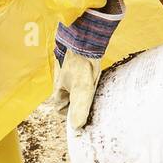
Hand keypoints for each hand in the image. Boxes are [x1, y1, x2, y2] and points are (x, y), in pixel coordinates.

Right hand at [53, 0, 123, 129]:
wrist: (85, 35)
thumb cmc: (80, 62)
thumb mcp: (82, 88)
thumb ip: (79, 107)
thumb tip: (76, 127)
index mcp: (59, 90)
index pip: (61, 110)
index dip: (71, 116)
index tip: (85, 118)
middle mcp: (63, 82)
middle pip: (71, 100)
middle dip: (82, 105)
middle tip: (96, 107)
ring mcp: (71, 73)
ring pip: (79, 90)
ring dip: (89, 93)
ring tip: (101, 95)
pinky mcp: (81, 64)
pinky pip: (86, 78)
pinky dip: (93, 81)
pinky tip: (102, 80)